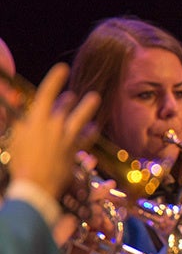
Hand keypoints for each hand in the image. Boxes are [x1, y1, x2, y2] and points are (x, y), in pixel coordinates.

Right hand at [7, 63, 99, 201]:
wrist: (35, 186)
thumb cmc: (20, 162)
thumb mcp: (15, 138)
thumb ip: (18, 122)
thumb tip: (19, 113)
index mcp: (37, 119)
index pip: (47, 92)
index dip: (55, 78)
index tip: (62, 68)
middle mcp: (55, 125)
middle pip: (65, 105)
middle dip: (67, 99)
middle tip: (70, 96)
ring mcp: (67, 137)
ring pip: (82, 117)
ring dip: (88, 107)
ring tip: (95, 98)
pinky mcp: (75, 150)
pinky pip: (87, 138)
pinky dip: (90, 131)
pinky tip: (95, 127)